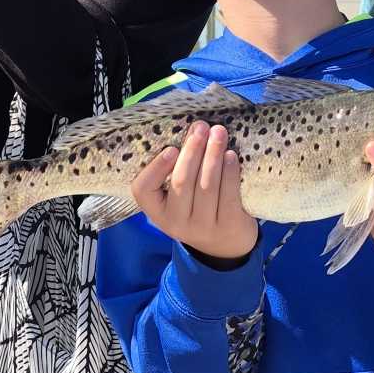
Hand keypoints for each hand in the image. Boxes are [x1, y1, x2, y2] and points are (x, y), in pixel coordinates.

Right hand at [131, 122, 259, 260]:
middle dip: (192, 151)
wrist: (225, 245)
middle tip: (201, 127)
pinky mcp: (228, 225)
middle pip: (181, 182)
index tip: (170, 148)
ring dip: (213, 155)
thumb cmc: (197, 208)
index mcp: (157, 211)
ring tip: (219, 133)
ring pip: (206, 186)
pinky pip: (228, 195)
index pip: (143, 190)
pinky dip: (230, 173)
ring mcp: (203, 227)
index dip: (156, 168)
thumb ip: (174, 171)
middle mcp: (176, 222)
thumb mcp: (177, 198)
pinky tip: (231, 156)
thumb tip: (189, 130)